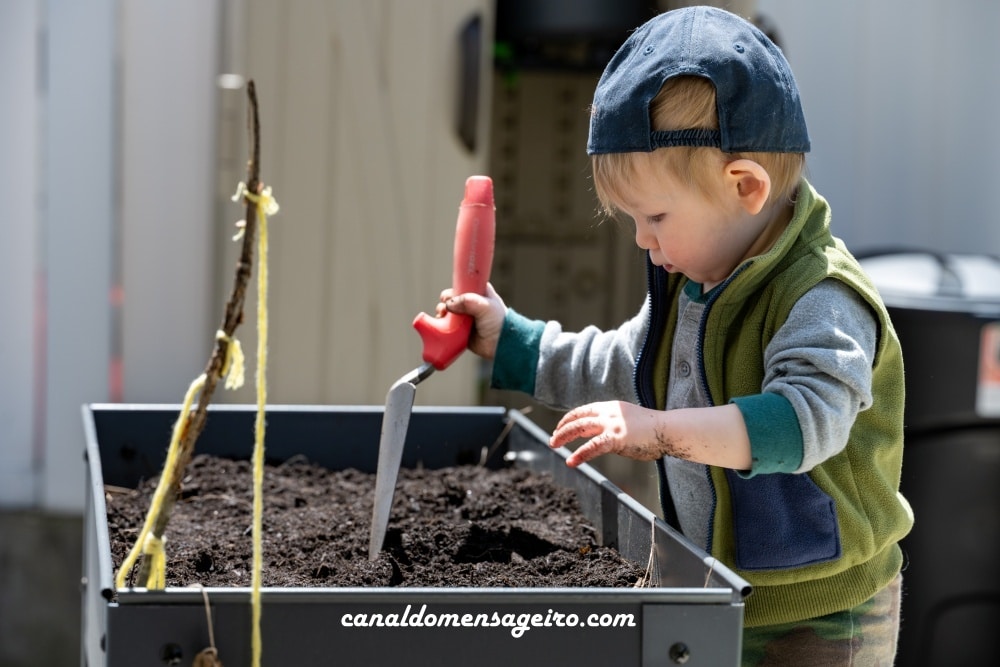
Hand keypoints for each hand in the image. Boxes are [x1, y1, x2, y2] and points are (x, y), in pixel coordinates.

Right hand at [437, 282, 505, 359]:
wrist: (501, 344)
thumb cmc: (499, 322)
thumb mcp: (485, 306)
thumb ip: (468, 301)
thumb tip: (449, 304)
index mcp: (480, 293)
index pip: (464, 285)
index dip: (455, 288)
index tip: (449, 295)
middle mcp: (472, 304)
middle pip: (453, 298)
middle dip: (446, 301)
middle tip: (445, 306)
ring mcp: (466, 317)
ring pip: (448, 311)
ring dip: (442, 312)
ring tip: (442, 315)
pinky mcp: (461, 330)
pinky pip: (448, 325)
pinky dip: (442, 324)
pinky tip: (441, 324)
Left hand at [549, 401, 666, 467]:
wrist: (669, 429)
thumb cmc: (654, 431)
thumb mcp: (630, 423)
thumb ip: (615, 428)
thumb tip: (605, 441)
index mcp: (612, 407)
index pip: (585, 410)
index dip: (571, 418)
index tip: (561, 426)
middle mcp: (609, 412)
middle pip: (579, 417)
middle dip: (563, 428)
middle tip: (553, 438)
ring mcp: (612, 424)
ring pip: (580, 427)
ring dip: (564, 436)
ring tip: (553, 445)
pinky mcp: (616, 438)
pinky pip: (592, 446)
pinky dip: (580, 454)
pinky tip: (571, 461)